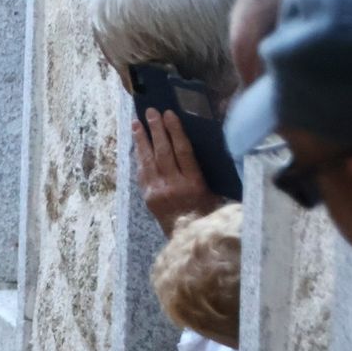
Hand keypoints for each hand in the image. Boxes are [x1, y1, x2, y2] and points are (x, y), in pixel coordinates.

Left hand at [132, 107, 222, 236]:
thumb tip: (198, 145)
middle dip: (156, 130)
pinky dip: (139, 157)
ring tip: (137, 123)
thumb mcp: (214, 193)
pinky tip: (137, 145)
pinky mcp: (148, 196)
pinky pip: (142, 172)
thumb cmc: (206, 213)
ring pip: (148, 160)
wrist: (188, 238)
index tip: (169, 114)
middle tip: (151, 112)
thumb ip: (204, 172)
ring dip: (142, 140)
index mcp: (194, 184)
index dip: (175, 131)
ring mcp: (158, 191)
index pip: (183, 151)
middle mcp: (174, 185)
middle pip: (163, 152)